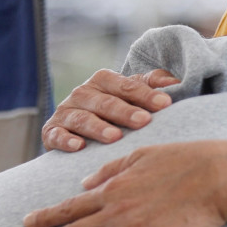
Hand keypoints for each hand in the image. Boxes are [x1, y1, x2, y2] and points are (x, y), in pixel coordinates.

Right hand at [42, 69, 179, 151]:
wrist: (76, 128)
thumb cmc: (114, 108)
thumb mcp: (132, 93)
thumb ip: (151, 84)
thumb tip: (176, 82)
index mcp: (104, 80)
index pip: (127, 85)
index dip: (146, 94)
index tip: (166, 104)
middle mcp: (83, 93)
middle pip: (106, 101)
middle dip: (125, 111)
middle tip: (144, 121)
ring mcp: (66, 112)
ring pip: (82, 118)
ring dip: (98, 127)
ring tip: (115, 137)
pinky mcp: (51, 131)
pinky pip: (56, 135)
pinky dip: (66, 140)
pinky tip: (79, 147)